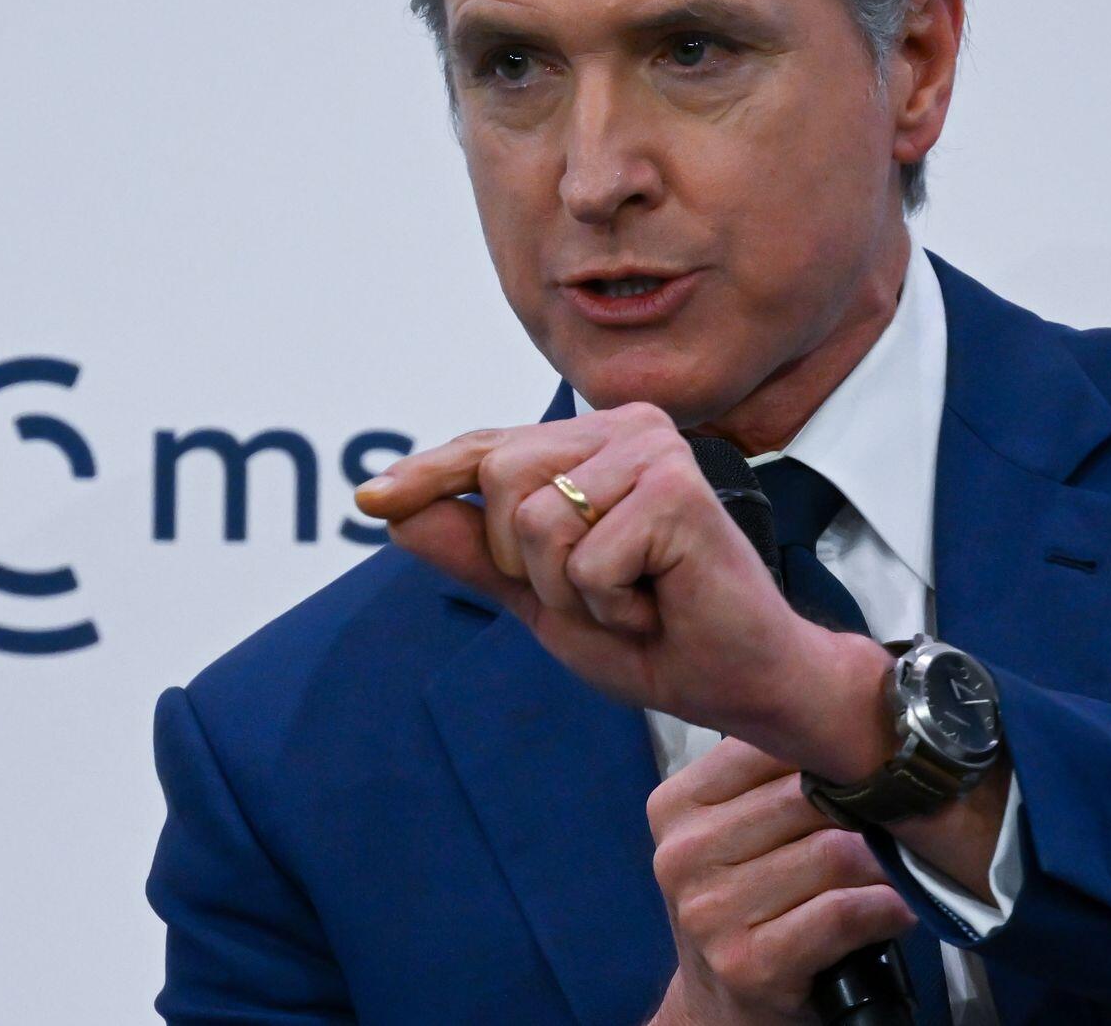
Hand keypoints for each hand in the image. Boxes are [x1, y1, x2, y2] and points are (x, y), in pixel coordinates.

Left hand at [353, 403, 889, 768]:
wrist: (741, 682)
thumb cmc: (654, 636)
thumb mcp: (543, 599)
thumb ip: (475, 554)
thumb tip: (394, 510)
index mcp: (595, 443)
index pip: (490, 447)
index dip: (429, 476)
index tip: (369, 500)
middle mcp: (626, 428)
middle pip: (499, 477)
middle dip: (526, 564)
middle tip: (598, 593)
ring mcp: (654, 451)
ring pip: (536, 521)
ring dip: (570, 591)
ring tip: (632, 598)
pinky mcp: (676, 489)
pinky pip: (584, 560)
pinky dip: (610, 605)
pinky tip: (660, 604)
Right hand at [647, 739, 916, 1025]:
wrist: (720, 1011)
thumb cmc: (745, 903)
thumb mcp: (737, 830)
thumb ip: (775, 776)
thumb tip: (860, 721)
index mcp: (675, 807)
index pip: (768, 745)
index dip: (830, 748)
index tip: (868, 756)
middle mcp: (683, 855)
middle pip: (808, 796)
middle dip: (866, 805)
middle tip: (902, 811)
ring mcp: (711, 913)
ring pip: (834, 853)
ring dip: (884, 861)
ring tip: (899, 863)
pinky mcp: (751, 963)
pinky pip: (843, 913)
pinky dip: (884, 907)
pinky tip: (896, 907)